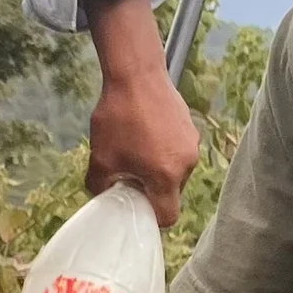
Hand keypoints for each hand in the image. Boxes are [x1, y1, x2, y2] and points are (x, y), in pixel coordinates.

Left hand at [82, 0, 201, 221]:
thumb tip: (103, 196)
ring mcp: (192, 143)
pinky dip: (163, 151)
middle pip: (172, 193)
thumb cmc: (118, 118)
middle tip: (129, 177)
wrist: (136, 74)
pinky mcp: (190, 127)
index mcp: (168, 176)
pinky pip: (177, 151)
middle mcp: (187, 162)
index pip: (168, 216)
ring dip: (158, 170)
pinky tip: (143, 135)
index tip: (134, 207)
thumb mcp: (100, 158)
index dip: (150, 218)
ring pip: (175, 171)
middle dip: (151, 191)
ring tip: (135, 152)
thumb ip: (100, 186)